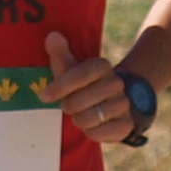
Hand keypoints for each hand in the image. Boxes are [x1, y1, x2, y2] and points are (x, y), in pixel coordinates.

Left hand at [43, 30, 139, 147]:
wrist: (112, 102)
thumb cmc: (82, 84)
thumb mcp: (70, 67)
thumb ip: (59, 52)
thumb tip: (53, 36)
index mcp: (101, 66)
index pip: (77, 76)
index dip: (59, 87)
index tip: (44, 96)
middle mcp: (116, 83)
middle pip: (77, 102)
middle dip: (69, 106)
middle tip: (71, 104)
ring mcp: (123, 104)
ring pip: (87, 120)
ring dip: (79, 120)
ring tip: (83, 114)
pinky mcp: (126, 124)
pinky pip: (98, 134)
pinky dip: (91, 132)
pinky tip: (93, 125)